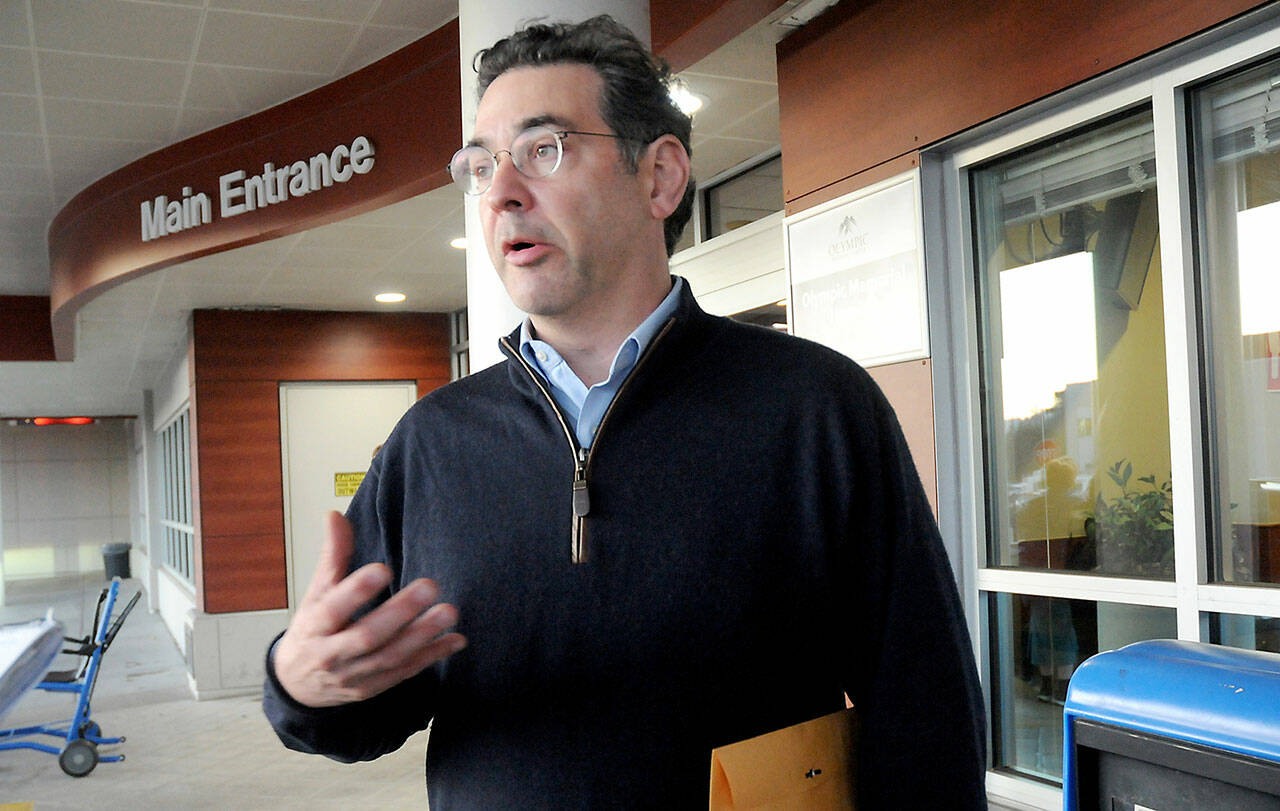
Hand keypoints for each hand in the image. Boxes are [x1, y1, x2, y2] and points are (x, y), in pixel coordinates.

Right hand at [273, 511, 466, 707]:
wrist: (298, 685)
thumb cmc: (311, 631)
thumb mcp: (315, 594)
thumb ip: (332, 556)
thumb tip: (335, 516)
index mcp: (314, 626)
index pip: (332, 609)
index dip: (356, 590)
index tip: (382, 568)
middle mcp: (332, 654)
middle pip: (367, 635)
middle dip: (400, 612)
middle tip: (430, 585)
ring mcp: (354, 675)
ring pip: (390, 657)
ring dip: (423, 635)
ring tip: (448, 611)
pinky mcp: (373, 688)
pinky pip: (405, 672)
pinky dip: (432, 656)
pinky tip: (455, 639)